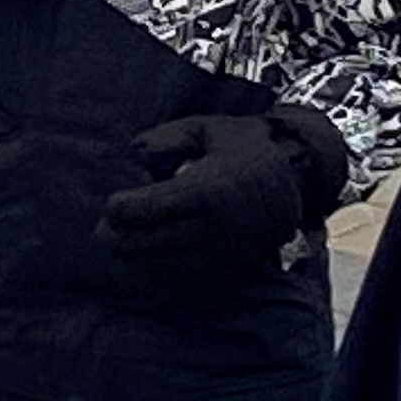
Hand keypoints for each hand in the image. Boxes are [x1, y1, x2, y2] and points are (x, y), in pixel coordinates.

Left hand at [91, 106, 353, 294]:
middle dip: (119, 239)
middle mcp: (213, 225)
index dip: (119, 210)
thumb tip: (133, 155)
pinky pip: (189, 271)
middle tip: (102, 231)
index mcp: (203, 189)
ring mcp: (224, 248)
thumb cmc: (245, 145)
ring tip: (118, 245)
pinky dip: (164, 267)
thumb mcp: (204, 129)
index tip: (110, 204)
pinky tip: (147, 257)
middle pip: (149, 242)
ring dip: (138, 257)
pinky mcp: (232, 261)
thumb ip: (165, 140)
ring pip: (167, 262)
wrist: (298, 175)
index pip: (145, 211)